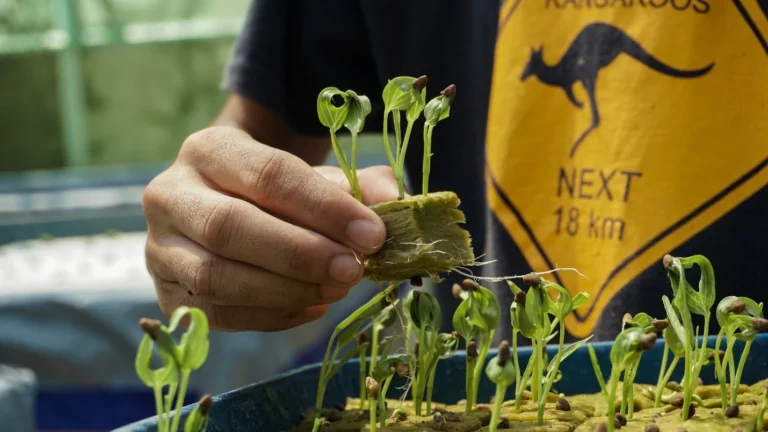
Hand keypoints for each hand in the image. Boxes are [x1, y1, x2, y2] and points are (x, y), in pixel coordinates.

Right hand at [142, 126, 397, 331]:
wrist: (224, 207)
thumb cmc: (276, 192)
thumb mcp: (316, 177)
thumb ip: (358, 185)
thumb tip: (396, 203)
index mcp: (210, 149)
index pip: (267, 175)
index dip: (323, 207)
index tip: (372, 233)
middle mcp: (170, 194)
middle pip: (228, 227)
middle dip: (299, 254)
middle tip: (353, 269)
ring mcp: (160, 247)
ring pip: (215, 277)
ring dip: (285, 290)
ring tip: (336, 288)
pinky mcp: (167, 292)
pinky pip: (217, 314)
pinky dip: (271, 315)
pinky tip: (311, 304)